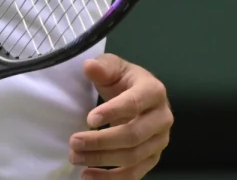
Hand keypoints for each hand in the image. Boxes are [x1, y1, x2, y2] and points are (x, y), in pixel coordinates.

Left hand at [69, 54, 172, 178]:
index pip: (134, 103)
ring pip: (133, 157)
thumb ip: (103, 67)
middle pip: (133, 135)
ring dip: (102, 160)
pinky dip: (110, 179)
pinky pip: (134, 174)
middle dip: (101, 141)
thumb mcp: (114, 67)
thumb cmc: (125, 81)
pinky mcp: (153, 158)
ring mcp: (160, 141)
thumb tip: (89, 67)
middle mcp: (162, 118)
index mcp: (154, 91)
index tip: (88, 119)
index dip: (112, 112)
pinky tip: (88, 176)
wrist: (140, 96)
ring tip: (76, 158)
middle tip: (74, 142)